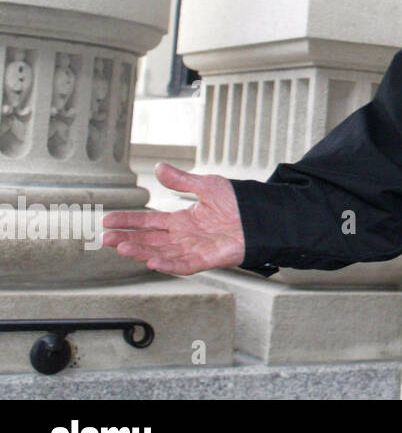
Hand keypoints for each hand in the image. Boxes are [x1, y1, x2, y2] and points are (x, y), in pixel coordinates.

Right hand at [102, 163, 245, 275]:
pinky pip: (183, 265)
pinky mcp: (207, 259)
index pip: (149, 222)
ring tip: (121, 247)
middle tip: (106, 238)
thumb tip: (160, 167)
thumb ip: (182, 181)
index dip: (129, 221)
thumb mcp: (207, 186)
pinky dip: (168, 264)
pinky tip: (151, 261)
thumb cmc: (240, 202)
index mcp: (182, 220)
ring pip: (160, 253)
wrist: (263, 215)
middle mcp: (184, 236)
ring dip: (141, 251)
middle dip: (127, 239)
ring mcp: (194, 249)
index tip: (107, 220)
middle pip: (149, 240)